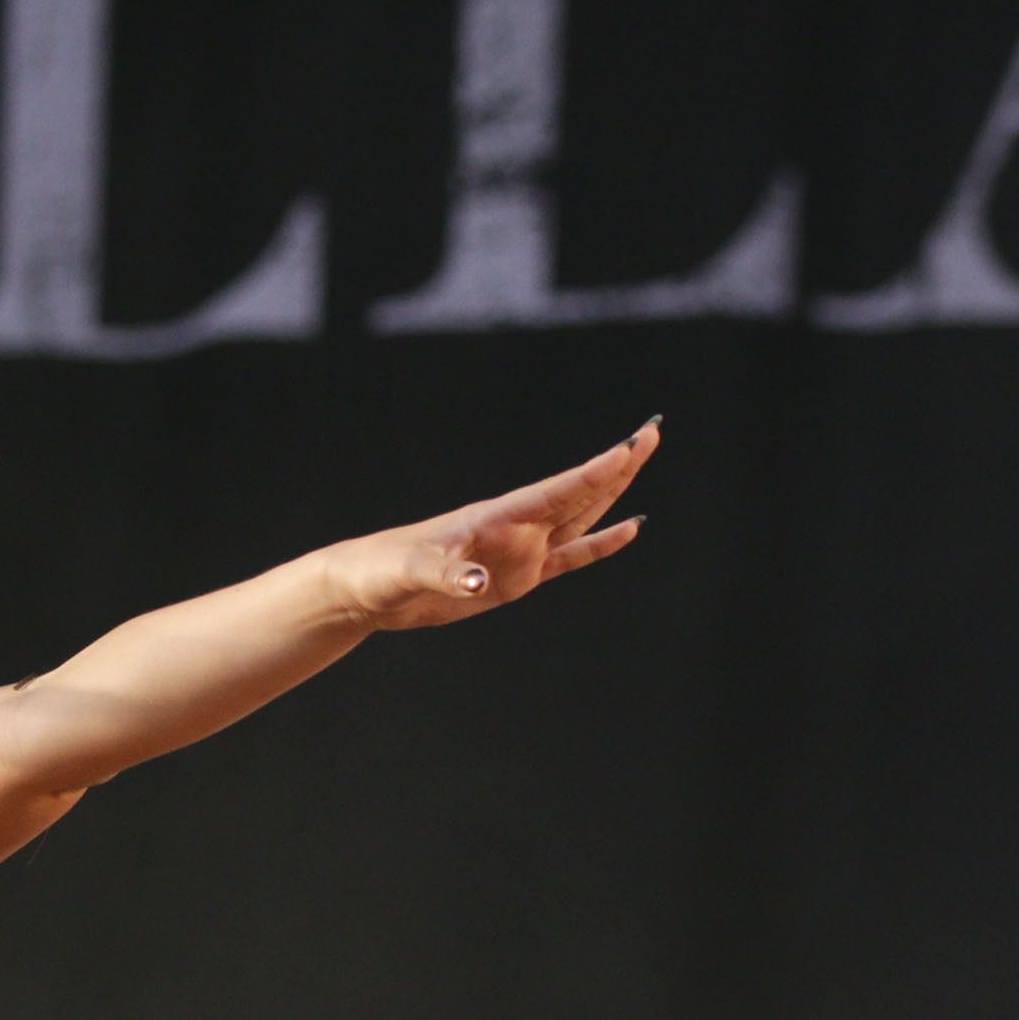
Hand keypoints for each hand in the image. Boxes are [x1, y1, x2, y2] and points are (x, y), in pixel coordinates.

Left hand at [336, 419, 656, 630]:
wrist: (366, 586)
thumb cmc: (381, 570)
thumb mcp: (410, 572)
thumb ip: (446, 576)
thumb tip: (477, 583)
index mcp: (495, 518)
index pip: (558, 490)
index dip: (598, 470)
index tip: (633, 444)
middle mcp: (514, 528)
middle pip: (577, 492)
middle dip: (617, 465)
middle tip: (652, 433)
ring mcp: (518, 551)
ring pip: (579, 517)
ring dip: (612, 493)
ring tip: (641, 463)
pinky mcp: (514, 577)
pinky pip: (568, 557)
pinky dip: (599, 545)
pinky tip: (627, 529)